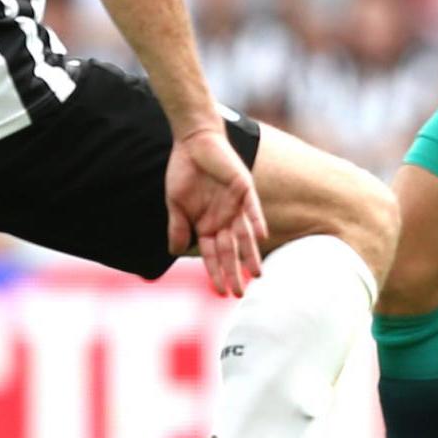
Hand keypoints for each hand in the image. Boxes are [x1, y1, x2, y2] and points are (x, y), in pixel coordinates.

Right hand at [165, 126, 267, 296]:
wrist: (193, 142)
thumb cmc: (183, 172)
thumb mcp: (176, 204)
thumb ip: (178, 227)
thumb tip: (174, 251)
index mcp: (206, 224)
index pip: (213, 255)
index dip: (217, 273)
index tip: (221, 293)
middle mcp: (223, 219)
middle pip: (231, 251)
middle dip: (235, 272)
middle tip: (240, 294)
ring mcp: (235, 205)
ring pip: (245, 236)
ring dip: (251, 254)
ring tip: (256, 274)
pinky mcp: (244, 189)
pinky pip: (253, 208)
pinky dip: (257, 221)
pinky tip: (262, 236)